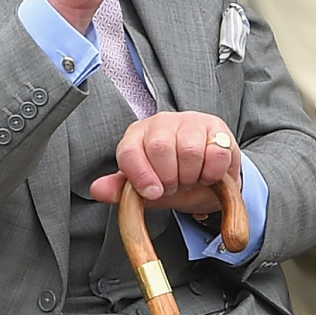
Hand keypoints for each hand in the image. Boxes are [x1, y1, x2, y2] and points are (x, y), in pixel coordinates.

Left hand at [91, 112, 241, 215]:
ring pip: (190, 151)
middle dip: (170, 178)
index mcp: (137, 135)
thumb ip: (121, 190)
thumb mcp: (144, 190)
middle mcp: (161, 122)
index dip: (141, 176)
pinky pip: (216, 152)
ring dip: (192, 176)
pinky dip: (213, 172)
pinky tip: (209, 174)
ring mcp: (190, 121)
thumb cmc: (171, 180)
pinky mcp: (217, 126)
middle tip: (175, 186)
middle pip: (160, 149)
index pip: (130, 151)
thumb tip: (98, 189)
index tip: (153, 193)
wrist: (207, 180)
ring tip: (191, 179)